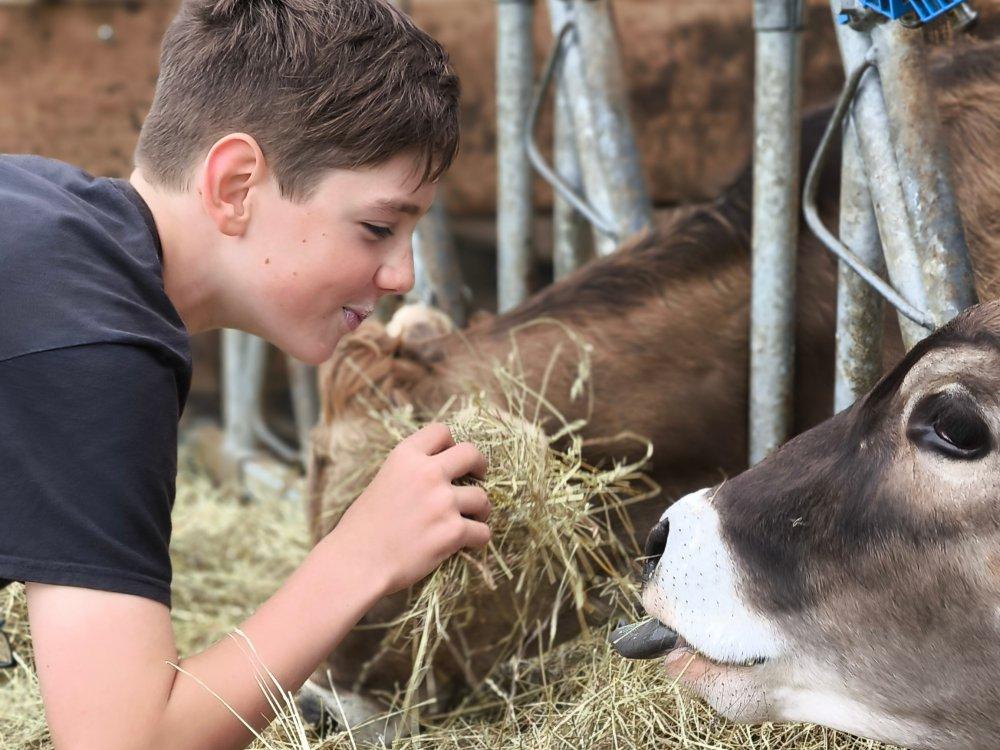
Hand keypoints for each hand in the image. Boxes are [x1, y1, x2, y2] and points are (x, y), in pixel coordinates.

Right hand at [329, 422, 490, 595]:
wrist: (356, 563)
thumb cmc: (361, 528)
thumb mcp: (382, 482)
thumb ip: (410, 472)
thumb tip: (438, 472)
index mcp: (405, 456)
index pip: (440, 431)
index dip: (452, 443)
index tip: (453, 458)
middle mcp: (427, 473)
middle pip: (471, 453)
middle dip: (480, 466)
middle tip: (479, 478)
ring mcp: (443, 502)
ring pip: (482, 498)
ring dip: (479, 510)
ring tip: (471, 520)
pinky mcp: (453, 531)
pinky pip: (483, 532)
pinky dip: (477, 539)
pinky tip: (467, 544)